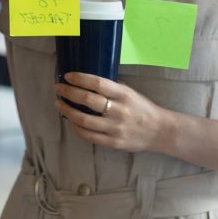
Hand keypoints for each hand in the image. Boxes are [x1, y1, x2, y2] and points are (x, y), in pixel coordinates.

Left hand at [54, 72, 170, 153]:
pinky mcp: (113, 142)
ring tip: (59, 104)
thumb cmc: (141, 107)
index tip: (68, 76)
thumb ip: (111, 88)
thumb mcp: (130, 92)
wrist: (159, 131)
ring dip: (67, 111)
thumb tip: (86, 81)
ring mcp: (115, 128)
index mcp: (124, 95)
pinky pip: (89, 136)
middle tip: (58, 88)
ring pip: (84, 120)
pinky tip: (71, 120)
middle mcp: (119, 111)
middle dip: (69, 92)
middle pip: (88, 100)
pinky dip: (76, 127)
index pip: (98, 84)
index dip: (80, 79)